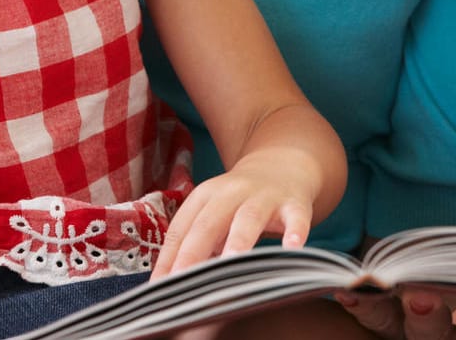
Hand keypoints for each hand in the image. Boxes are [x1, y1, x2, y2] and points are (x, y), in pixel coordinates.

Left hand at [153, 151, 320, 277]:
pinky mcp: (294, 203)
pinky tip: (292, 248)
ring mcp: (264, 197)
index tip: (159, 288)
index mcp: (204, 196)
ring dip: (238, 241)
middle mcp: (231, 193)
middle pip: (208, 223)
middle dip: (193, 253)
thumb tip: (169, 285)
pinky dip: (295, 232)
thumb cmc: (239, 203)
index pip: (180, 229)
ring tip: (229, 263)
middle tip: (182, 283)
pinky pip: (295, 218)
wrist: (283, 166)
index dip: (168, 258)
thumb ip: (195, 244)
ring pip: (248, 219)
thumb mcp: (214, 214)